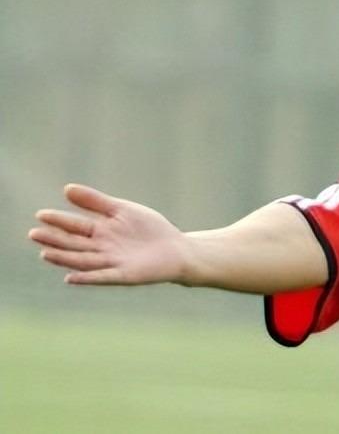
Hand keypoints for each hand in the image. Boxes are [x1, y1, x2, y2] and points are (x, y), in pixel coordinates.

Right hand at [29, 184, 186, 285]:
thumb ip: (96, 202)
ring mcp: (111, 262)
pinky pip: (102, 277)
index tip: (41, 215)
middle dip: (55, 239)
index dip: (59, 221)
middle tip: (35, 233)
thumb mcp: (122, 210)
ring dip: (64, 258)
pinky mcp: (124, 275)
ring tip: (46, 253)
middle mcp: (102, 248)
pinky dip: (87, 278)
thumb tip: (67, 188)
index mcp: (101, 231)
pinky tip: (71, 278)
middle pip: (75, 244)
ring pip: (83, 260)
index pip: (75, 226)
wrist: (176, 248)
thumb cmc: (149, 228)